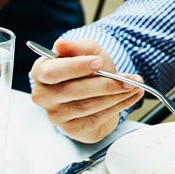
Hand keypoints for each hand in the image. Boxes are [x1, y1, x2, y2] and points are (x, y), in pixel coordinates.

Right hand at [29, 39, 144, 142]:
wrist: (96, 90)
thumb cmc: (87, 69)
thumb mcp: (86, 51)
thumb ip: (75, 47)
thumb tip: (60, 44)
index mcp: (40, 72)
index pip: (52, 72)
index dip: (76, 67)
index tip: (98, 62)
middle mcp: (43, 96)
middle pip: (74, 91)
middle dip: (105, 83)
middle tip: (128, 78)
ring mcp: (56, 115)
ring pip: (89, 105)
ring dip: (116, 95)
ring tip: (133, 85)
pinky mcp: (72, 129)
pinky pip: (98, 118)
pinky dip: (119, 106)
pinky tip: (129, 96)